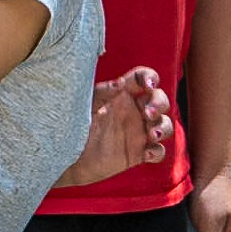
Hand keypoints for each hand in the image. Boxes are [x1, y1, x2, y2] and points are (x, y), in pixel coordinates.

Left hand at [62, 67, 172, 186]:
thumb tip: (119, 83)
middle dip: (160, 103)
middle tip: (148, 113)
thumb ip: (104, 91)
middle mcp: (134, 111)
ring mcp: (138, 132)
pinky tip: (146, 154)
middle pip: (160, 100)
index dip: (150, 77)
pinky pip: (158, 151)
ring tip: (151, 135)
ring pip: (164, 125)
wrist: (65, 153)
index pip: (143, 78)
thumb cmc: (73, 123)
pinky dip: (157, 152)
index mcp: (123, 94)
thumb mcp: (87, 102)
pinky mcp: (137, 153)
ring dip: (163, 127)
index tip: (148, 84)